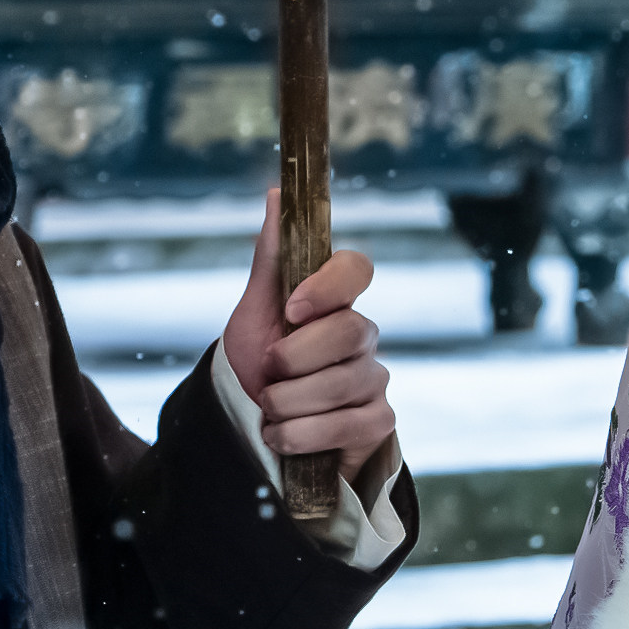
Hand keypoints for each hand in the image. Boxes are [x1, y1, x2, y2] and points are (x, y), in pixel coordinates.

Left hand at [220, 188, 395, 482]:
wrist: (251, 426)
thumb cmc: (256, 362)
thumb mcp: (254, 311)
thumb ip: (272, 257)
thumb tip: (278, 192)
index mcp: (335, 300)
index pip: (357, 268)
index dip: (327, 286)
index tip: (290, 310)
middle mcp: (362, 336)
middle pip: (348, 331)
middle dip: (294, 358)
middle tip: (266, 373)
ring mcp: (374, 379)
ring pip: (343, 384)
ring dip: (289, 403)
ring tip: (268, 409)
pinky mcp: (378, 422)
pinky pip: (352, 426)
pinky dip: (304, 435)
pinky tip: (282, 436)